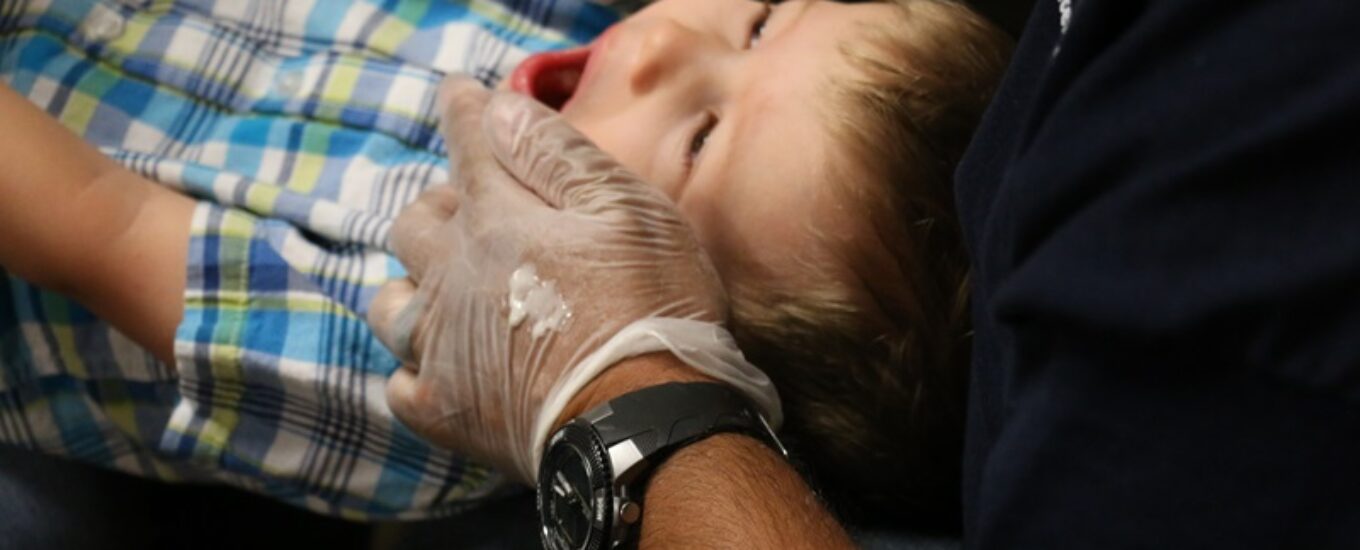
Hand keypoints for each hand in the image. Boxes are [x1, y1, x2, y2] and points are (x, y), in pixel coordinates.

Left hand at [368, 76, 779, 482]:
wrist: (644, 422)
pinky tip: (437, 363)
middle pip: (414, 223)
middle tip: (473, 208)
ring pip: (389, 301)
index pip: (468, 144)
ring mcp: (440, 346)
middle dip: (439, 205)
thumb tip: (500, 108)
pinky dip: (413, 365)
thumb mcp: (628, 211)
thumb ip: (558, 154)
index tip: (461, 92)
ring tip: (443, 286)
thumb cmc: (650, 308)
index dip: (464, 111)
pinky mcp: (443, 410)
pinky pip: (399, 380)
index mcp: (499, 219)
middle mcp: (454, 276)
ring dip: (413, 284)